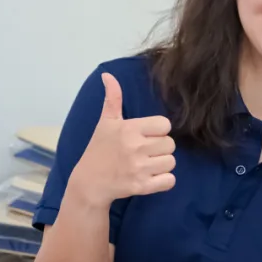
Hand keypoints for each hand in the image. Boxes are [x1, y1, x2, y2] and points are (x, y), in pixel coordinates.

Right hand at [67, 73, 176, 207]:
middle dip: (160, 149)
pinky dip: (164, 181)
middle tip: (145, 152)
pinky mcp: (142, 187)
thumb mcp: (105, 123)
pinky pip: (170, 181)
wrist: (89, 183)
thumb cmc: (99, 150)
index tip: (145, 136)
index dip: (158, 131)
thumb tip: (107, 74)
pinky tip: (151, 178)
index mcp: (129, 129)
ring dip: (162, 165)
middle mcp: (136, 147)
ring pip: (171, 162)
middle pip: (170, 144)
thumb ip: (112, 99)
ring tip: (146, 165)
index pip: (165, 125)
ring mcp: (139, 168)